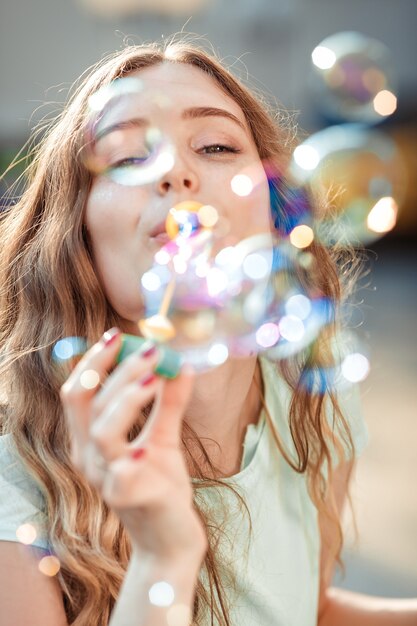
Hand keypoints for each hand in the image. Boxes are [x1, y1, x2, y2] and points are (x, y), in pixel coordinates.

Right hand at [60, 328, 207, 562]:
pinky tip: (146, 445)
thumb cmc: (160, 485)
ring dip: (128, 399)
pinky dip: (132, 455)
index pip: (77, 393)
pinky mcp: (128, 498)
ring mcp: (105, 479)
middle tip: (152, 349)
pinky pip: (123, 473)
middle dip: (116, 369)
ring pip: (103, 431)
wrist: (170, 539)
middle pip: (88, 403)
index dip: (93, 362)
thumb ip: (169, 404)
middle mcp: (89, 458)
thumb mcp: (164, 438)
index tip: (116, 335)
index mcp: (90, 441)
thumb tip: (181, 364)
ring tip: (156, 378)